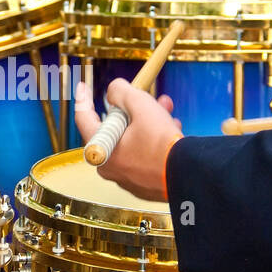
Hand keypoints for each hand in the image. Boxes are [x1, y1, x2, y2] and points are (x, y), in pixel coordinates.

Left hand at [73, 79, 182, 202]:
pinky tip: (171, 131)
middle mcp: (109, 167)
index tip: (83, 87)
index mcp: (100, 149)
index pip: (84, 118)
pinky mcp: (143, 184)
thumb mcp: (140, 106)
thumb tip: (114, 91)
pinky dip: (153, 142)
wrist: (188, 174)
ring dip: (147, 123)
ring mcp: (126, 177)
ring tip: (165, 110)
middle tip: (142, 96)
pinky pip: (143, 156)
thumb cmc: (163, 145)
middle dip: (130, 109)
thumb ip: (121, 92)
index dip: (83, 98)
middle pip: (113, 129)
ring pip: (131, 141)